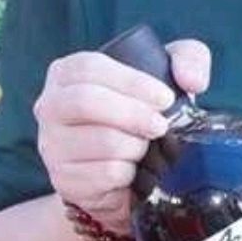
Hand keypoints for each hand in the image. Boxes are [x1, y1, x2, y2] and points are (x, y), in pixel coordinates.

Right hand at [37, 38, 210, 229]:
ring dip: (136, 147)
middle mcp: (50, 106)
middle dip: (133, 114)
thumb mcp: (167, 77)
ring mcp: (52, 146)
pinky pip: (105, 175)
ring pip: (100, 142)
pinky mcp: (65, 180)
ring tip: (146, 149)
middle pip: (85, 101)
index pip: (89, 68)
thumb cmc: (142, 114)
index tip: (165, 98)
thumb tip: (191, 81)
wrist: (125, 173)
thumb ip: (188, 59)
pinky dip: (129, 174)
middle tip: (161, 126)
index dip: (131, 82)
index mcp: (66, 73)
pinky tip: (134, 171)